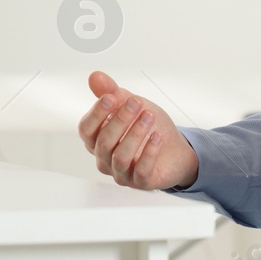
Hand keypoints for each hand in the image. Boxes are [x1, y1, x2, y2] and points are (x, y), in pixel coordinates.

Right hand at [77, 71, 198, 190]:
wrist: (174, 149)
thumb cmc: (147, 127)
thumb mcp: (131, 104)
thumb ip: (112, 92)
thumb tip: (95, 76)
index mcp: (96, 140)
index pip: (86, 130)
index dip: (96, 114)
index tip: (111, 97)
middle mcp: (104, 159)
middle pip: (103, 142)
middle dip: (120, 120)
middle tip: (136, 103)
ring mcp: (121, 173)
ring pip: (120, 157)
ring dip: (135, 134)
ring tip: (148, 117)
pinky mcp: (140, 183)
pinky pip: (141, 170)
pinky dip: (149, 152)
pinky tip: (157, 136)